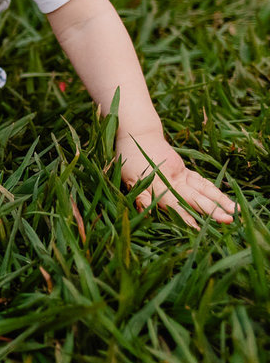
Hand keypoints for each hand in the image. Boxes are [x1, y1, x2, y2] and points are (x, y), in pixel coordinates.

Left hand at [118, 133, 235, 228]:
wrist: (139, 134)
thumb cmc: (129, 159)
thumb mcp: (128, 177)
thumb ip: (141, 196)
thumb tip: (147, 213)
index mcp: (159, 183)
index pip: (174, 204)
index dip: (186, 216)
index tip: (198, 228)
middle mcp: (174, 179)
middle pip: (196, 197)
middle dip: (212, 210)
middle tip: (228, 220)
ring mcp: (182, 173)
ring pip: (204, 188)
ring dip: (220, 201)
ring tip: (235, 212)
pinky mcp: (185, 170)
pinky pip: (202, 181)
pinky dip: (215, 191)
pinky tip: (226, 200)